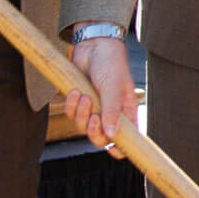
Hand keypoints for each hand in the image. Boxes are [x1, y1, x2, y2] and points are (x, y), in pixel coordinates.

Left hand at [65, 35, 137, 157]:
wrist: (93, 44)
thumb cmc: (111, 63)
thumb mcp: (114, 87)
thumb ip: (112, 111)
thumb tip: (111, 135)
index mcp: (125, 111)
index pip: (126, 137)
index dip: (121, 149)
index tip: (115, 152)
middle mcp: (109, 113)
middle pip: (100, 138)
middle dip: (94, 132)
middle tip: (94, 119)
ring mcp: (93, 107)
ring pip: (83, 127)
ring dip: (81, 114)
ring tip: (83, 96)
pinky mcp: (79, 101)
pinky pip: (72, 114)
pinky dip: (72, 106)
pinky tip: (75, 92)